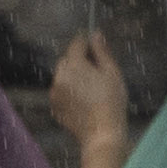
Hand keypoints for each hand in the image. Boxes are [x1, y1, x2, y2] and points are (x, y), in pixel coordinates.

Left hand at [46, 26, 129, 150]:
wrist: (101, 133)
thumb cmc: (111, 101)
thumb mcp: (112, 72)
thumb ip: (101, 51)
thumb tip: (95, 34)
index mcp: (74, 64)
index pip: (76, 43)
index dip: (86, 42)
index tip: (94, 44)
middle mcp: (59, 76)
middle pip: (67, 60)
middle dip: (78, 60)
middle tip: (96, 70)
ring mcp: (54, 92)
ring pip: (63, 76)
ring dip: (73, 76)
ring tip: (91, 88)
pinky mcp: (55, 106)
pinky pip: (61, 91)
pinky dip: (69, 91)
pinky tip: (84, 100)